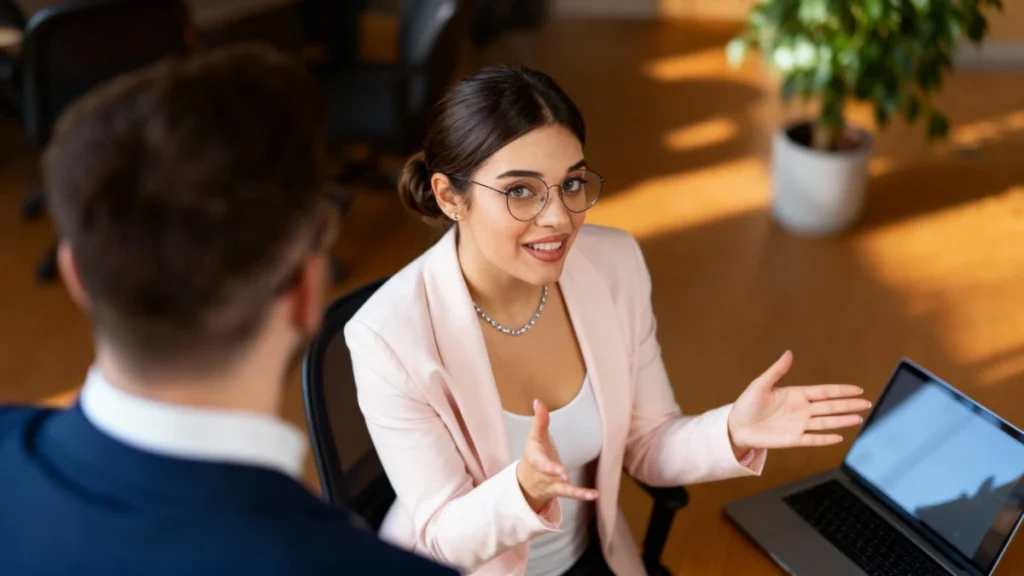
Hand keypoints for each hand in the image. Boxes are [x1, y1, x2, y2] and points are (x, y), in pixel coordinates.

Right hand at [516, 399, 598, 511]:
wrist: (526, 482)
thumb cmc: (534, 454)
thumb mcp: (535, 437)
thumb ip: (540, 421)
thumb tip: (538, 401)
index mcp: (535, 458)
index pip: (538, 459)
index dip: (545, 462)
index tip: (555, 464)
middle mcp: (542, 474)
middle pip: (547, 474)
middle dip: (554, 473)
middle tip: (564, 475)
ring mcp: (551, 484)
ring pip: (562, 489)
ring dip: (575, 492)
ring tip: (589, 494)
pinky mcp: (560, 490)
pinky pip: (571, 494)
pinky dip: (582, 495)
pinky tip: (595, 494)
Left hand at [727, 351, 871, 454]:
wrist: (736, 426)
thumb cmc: (747, 404)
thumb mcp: (760, 385)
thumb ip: (776, 371)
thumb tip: (788, 353)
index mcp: (796, 395)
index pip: (823, 392)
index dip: (840, 390)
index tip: (858, 389)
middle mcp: (801, 410)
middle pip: (830, 406)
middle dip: (848, 405)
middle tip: (867, 403)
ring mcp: (799, 425)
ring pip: (825, 422)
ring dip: (842, 420)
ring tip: (859, 418)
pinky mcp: (793, 439)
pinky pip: (812, 439)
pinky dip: (825, 439)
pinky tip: (839, 437)